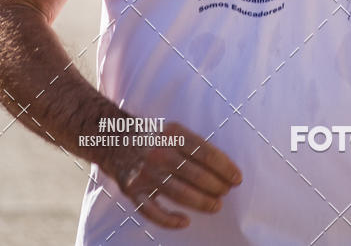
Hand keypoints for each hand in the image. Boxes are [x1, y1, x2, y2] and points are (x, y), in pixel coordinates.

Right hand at [107, 121, 242, 229]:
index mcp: (172, 133)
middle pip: (195, 174)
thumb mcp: (172, 128)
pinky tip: (185, 221)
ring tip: (216, 205)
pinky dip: (169, 220)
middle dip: (216, 186)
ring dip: (201, 202)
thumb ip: (193, 144)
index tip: (237, 178)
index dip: (225, 167)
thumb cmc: (151, 135)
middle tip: (226, 192)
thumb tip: (223, 165)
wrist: (113, 138)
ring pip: (179, 193)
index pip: (205, 153)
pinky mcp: (132, 190)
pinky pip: (152, 211)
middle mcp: (159, 152)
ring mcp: (145, 172)